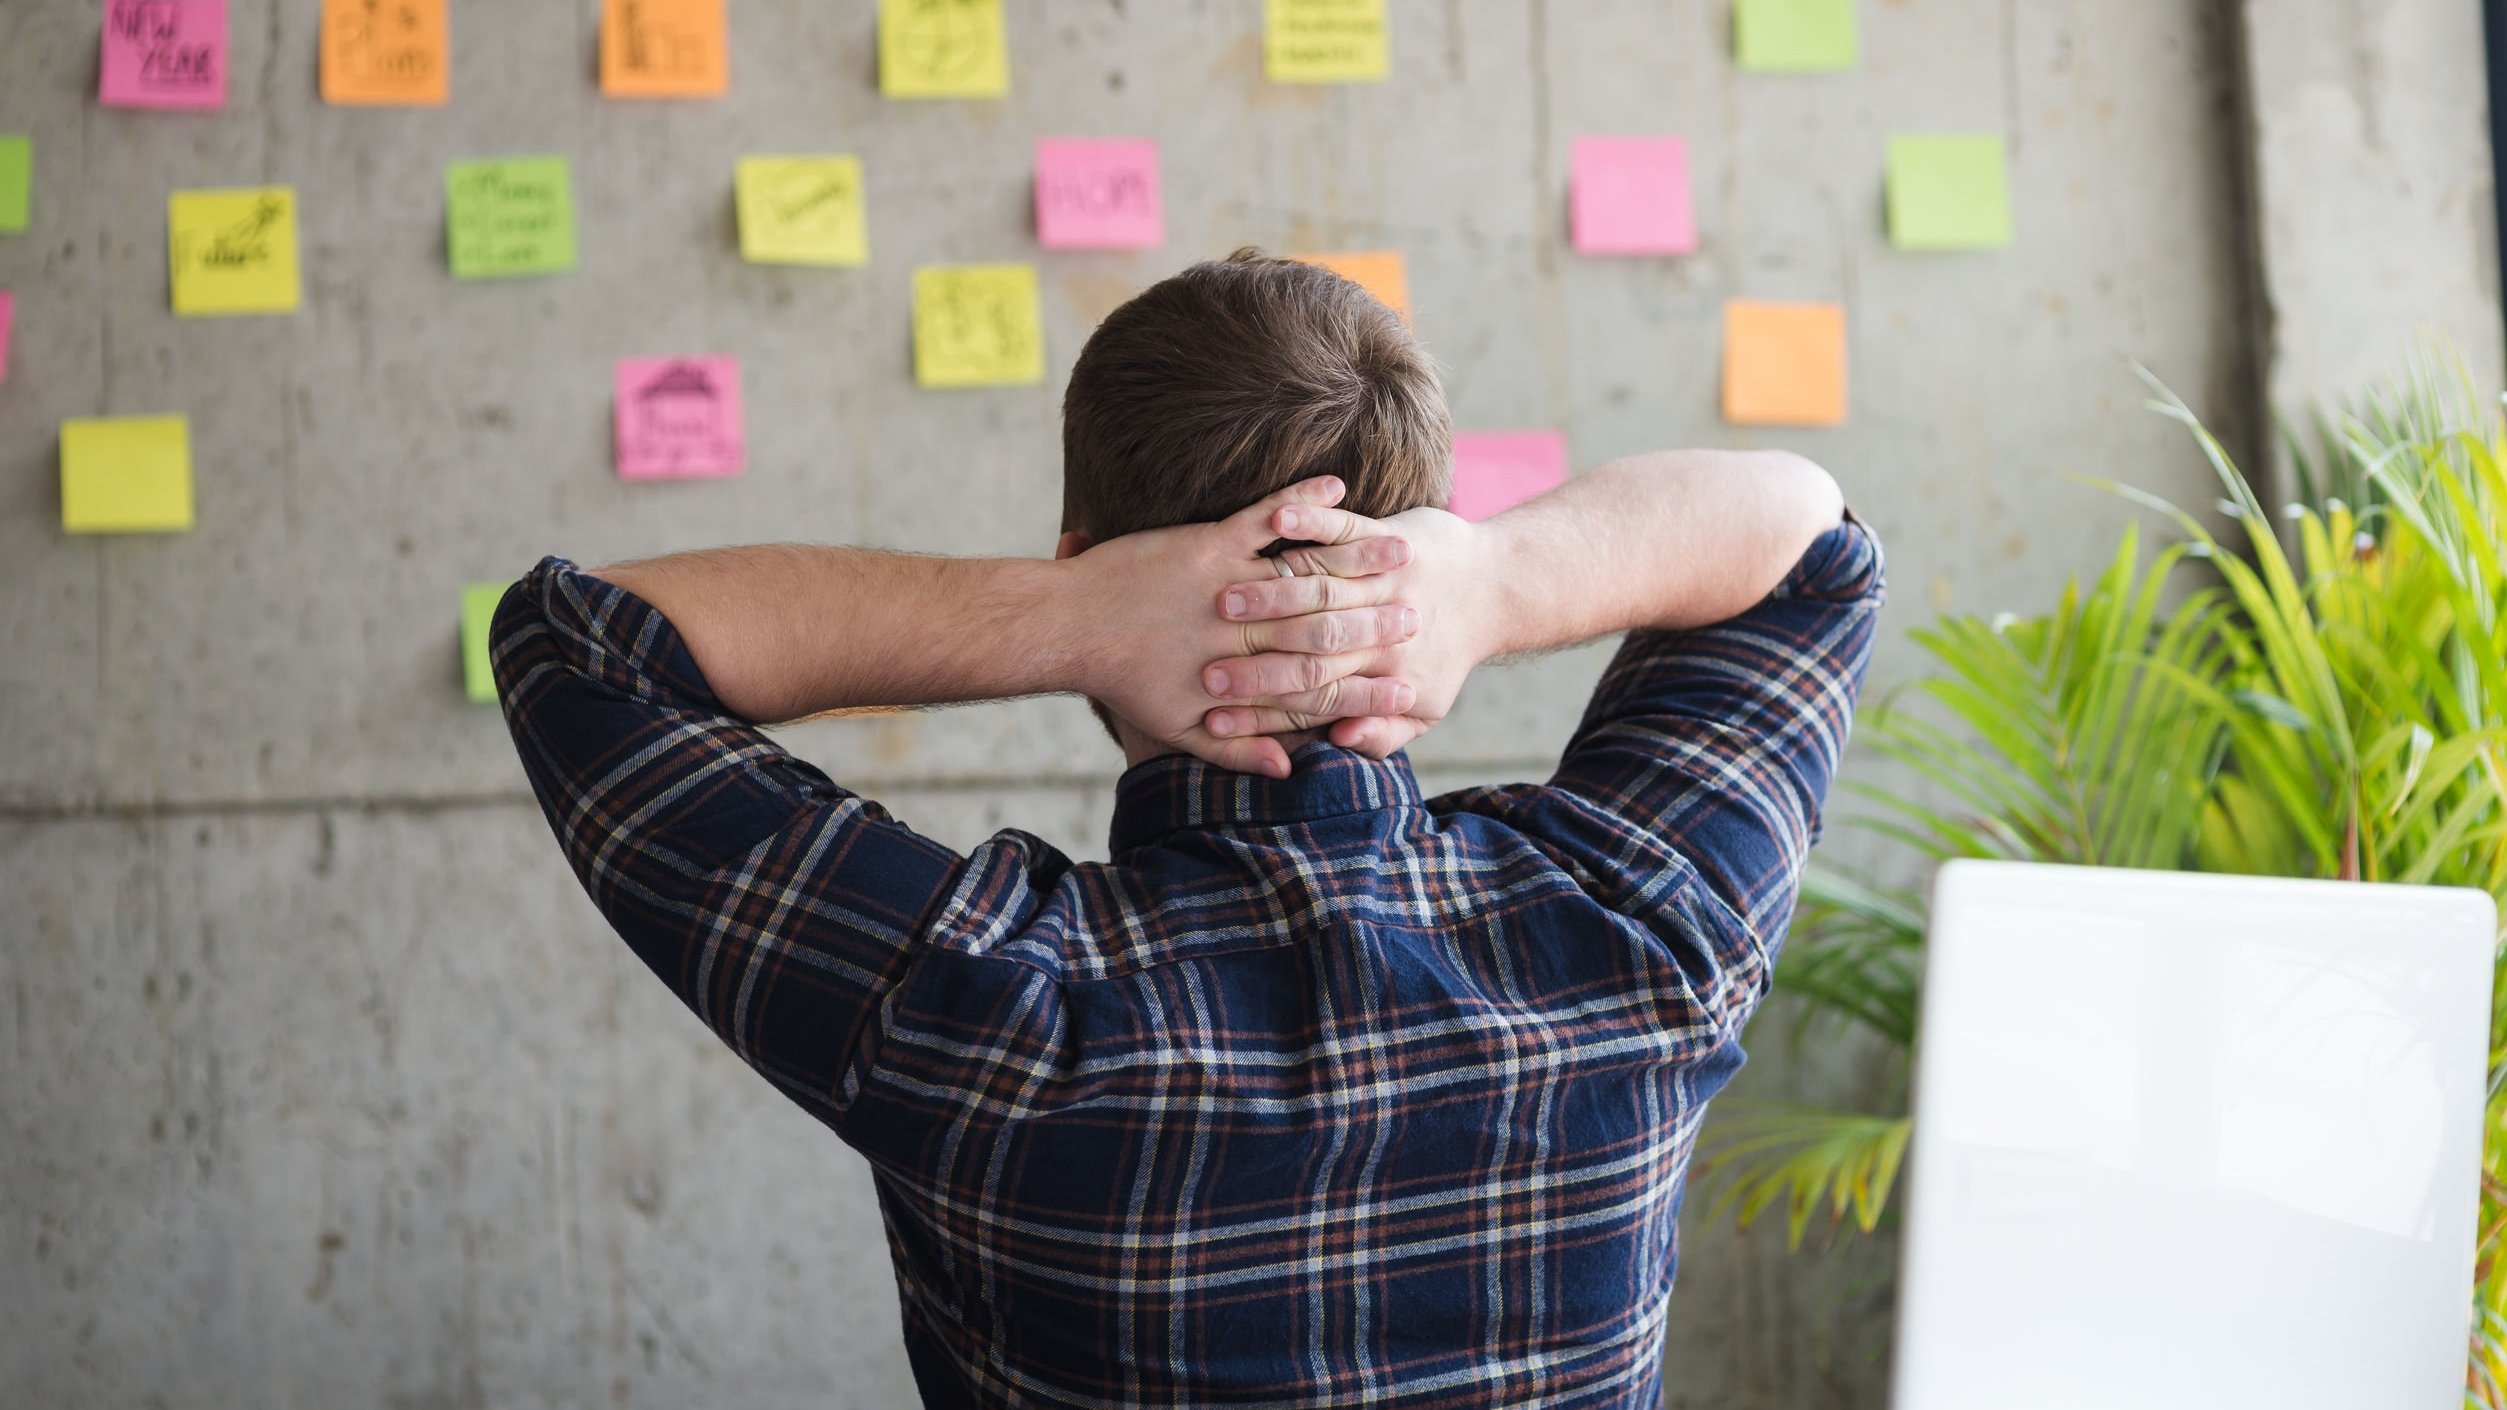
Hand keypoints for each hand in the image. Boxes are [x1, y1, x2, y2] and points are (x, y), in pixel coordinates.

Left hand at [1062, 478, 1423, 777]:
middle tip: (1424, 612)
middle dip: (1381, 621)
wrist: (1069, 628)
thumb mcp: (1177, 728)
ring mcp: (1231, 585)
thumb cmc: (1120, 680)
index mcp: (1244, 679)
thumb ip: (1234, 749)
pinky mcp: (1209, 544)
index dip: (1368, 690)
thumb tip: (1284, 768)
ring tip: (1402, 548)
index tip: (1410, 689)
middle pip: (1328, 629)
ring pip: (1308, 574)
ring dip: (1359, 557)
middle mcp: (1246, 634)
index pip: (1320, 690)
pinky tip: (1337, 484)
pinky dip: (1302, 501)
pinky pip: (1264, 518)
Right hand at [1197, 502, 1491, 758]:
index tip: (1212, 718)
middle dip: (1253, 659)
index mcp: (1385, 675)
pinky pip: (1344, 527)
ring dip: (1270, 592)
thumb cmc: (1445, 655)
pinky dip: (1311, 517)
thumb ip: (1381, 734)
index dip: (1261, 711)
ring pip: (1321, 586)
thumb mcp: (1423, 708)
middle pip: (1310, 644)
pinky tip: (1279, 519)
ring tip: (1224, 599)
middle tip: (1203, 669)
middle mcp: (1382, 627)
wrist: (1495, 588)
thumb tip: (1341, 740)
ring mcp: (1385, 578)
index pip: (1314, 697)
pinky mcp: (1386, 535)